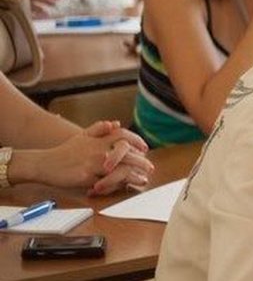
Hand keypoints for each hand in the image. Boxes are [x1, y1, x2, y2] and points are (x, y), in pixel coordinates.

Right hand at [10, 121, 152, 193]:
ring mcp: (93, 163)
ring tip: (142, 179)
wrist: (45, 164)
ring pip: (120, 168)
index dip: (137, 141)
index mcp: (99, 139)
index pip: (123, 135)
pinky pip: (107, 182)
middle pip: (127, 153)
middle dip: (141, 161)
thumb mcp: (82, 136)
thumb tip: (116, 123)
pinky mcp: (87, 177)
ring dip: (134, 175)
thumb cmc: (65, 151)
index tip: (145, 148)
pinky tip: (124, 187)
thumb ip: (99, 129)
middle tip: (150, 167)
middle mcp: (98, 149)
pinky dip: (117, 185)